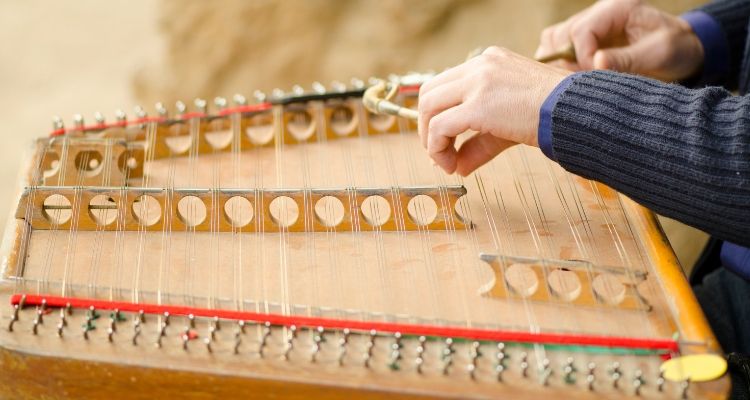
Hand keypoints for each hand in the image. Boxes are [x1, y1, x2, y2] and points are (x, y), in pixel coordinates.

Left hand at [418, 46, 570, 175]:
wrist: (578, 113)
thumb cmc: (553, 117)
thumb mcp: (508, 125)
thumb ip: (479, 143)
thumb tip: (456, 167)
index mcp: (489, 62)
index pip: (446, 85)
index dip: (437, 115)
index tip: (444, 143)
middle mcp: (480, 65)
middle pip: (429, 93)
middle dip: (427, 127)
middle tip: (440, 154)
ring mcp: (478, 81)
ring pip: (428, 107)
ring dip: (430, 140)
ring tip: (446, 163)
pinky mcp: (478, 104)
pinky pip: (440, 127)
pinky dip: (437, 148)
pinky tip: (452, 165)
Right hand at [535, 0, 703, 80]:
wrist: (685, 51)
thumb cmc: (677, 49)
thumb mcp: (659, 53)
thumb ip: (627, 58)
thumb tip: (596, 62)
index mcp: (618, 8)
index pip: (581, 30)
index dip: (582, 57)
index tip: (595, 75)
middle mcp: (598, 13)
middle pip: (560, 34)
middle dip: (569, 61)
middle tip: (586, 79)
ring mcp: (589, 26)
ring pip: (551, 40)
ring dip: (559, 62)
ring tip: (579, 78)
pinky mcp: (583, 41)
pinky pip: (554, 49)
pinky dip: (557, 64)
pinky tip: (574, 76)